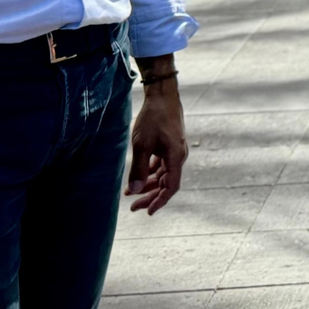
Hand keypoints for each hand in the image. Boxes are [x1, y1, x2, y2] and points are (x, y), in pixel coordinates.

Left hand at [126, 69, 186, 214]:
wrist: (162, 95)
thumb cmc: (153, 118)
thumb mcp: (142, 144)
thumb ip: (139, 168)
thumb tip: (134, 190)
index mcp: (176, 157)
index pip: (171, 187)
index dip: (159, 201)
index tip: (147, 212)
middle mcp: (179, 156)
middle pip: (167, 183)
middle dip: (150, 196)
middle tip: (133, 207)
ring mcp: (175, 150)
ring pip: (163, 175)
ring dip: (149, 185)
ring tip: (130, 193)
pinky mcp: (170, 145)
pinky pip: (161, 165)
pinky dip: (150, 173)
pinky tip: (139, 176)